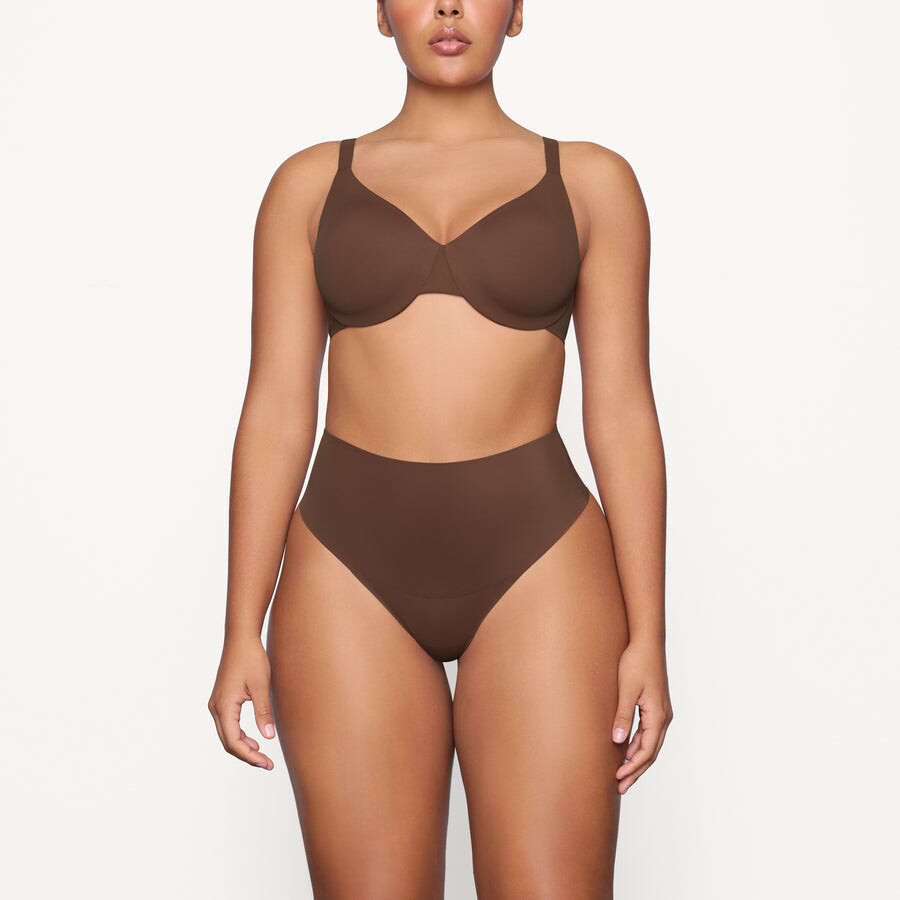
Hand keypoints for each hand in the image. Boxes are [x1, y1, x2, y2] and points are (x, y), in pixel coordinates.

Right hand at [208, 634, 276, 769]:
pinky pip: (227, 724)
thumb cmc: (251, 658)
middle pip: (228, 742)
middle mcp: (216, 708)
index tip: (267, 764)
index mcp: (224, 707)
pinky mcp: (221, 699)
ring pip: (226, 734)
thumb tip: (269, 738)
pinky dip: (239, 735)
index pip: (233, 742)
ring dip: (242, 747)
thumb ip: (264, 713)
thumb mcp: (261, 686)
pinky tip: (254, 739)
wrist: (241, 638)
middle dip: (246, 756)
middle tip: (267, 764)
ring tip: (262, 755)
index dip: (250, 757)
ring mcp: (217, 704)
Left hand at [611, 639, 672, 793]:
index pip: (647, 750)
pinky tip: (626, 751)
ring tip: (622, 775)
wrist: (647, 642)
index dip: (632, 766)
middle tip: (620, 788)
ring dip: (637, 760)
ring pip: (651, 744)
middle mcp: (664, 717)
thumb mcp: (626, 689)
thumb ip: (623, 715)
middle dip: (636, 771)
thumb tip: (618, 741)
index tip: (618, 778)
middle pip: (651, 752)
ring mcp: (661, 712)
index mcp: (658, 715)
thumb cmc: (636, 662)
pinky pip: (649, 733)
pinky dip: (638, 746)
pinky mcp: (656, 707)